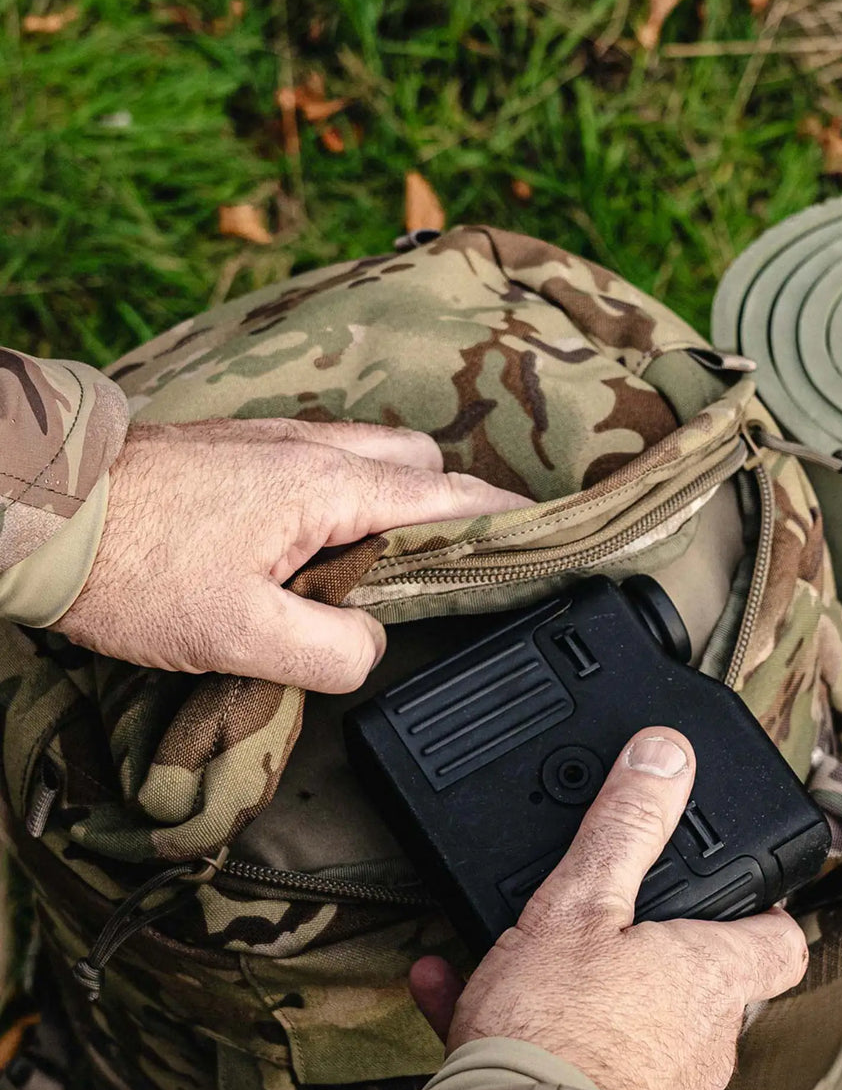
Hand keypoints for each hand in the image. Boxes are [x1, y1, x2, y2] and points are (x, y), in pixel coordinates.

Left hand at [54, 418, 528, 691]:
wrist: (42, 510)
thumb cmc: (133, 567)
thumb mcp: (239, 634)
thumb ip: (332, 648)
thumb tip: (372, 643)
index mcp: (331, 485)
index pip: (449, 494)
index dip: (503, 519)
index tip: (543, 540)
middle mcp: (314, 448)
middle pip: (420, 459)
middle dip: (448, 503)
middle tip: (445, 567)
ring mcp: (275, 441)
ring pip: (372, 455)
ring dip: (394, 497)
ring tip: (381, 563)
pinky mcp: (241, 450)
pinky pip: (325, 460)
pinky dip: (348, 493)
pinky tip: (316, 544)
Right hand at [409, 727, 808, 1089]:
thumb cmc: (555, 1034)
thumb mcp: (582, 903)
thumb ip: (627, 826)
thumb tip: (669, 753)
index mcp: (708, 978)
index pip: (780, 941)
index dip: (767, 907)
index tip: (745, 884)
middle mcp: (699, 1041)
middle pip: (702, 979)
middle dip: (655, 946)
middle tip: (612, 911)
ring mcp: (657, 1086)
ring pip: (628, 1018)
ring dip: (580, 983)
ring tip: (516, 953)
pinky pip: (569, 1057)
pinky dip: (526, 1026)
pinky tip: (453, 990)